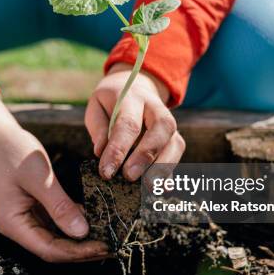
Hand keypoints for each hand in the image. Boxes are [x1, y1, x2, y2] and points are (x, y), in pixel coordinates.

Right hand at [0, 82, 107, 262]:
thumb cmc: (13, 151)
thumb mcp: (40, 178)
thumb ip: (60, 206)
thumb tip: (82, 233)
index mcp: (13, 224)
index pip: (49, 250)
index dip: (77, 253)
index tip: (104, 246)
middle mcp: (17, 226)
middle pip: (53, 248)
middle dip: (82, 250)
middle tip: (112, 246)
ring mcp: (24, 218)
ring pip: (56, 237)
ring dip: (80, 239)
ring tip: (107, 236)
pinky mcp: (32, 208)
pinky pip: (55, 222)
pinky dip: (73, 222)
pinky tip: (93, 219)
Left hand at [86, 63, 185, 180]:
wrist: (135, 87)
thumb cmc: (111, 103)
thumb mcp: (96, 107)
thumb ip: (98, 128)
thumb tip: (100, 152)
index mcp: (131, 97)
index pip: (127, 124)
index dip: (118, 149)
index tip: (106, 172)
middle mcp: (155, 107)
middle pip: (160, 128)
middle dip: (145, 155)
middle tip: (129, 177)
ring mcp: (168, 122)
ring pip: (174, 142)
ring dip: (163, 166)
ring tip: (149, 186)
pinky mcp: (174, 136)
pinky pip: (177, 153)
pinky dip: (170, 171)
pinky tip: (162, 187)